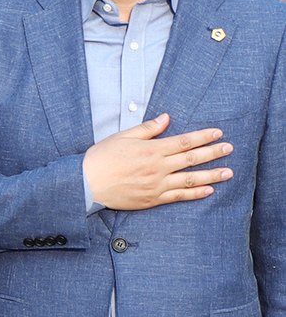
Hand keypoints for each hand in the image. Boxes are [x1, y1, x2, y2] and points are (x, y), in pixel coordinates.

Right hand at [80, 114, 232, 209]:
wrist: (87, 183)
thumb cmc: (101, 158)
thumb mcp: (122, 137)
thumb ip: (147, 129)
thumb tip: (166, 118)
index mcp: (151, 150)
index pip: (184, 141)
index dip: (203, 137)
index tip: (218, 133)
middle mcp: (158, 167)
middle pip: (191, 158)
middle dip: (213, 153)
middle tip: (229, 148)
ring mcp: (157, 184)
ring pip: (190, 179)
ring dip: (211, 174)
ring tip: (228, 172)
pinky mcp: (153, 198)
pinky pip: (179, 196)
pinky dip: (195, 193)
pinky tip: (208, 190)